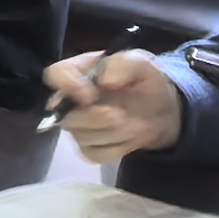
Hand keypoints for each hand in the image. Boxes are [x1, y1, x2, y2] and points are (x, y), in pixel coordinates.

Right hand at [44, 49, 182, 161]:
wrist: (162, 108)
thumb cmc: (145, 80)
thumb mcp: (141, 63)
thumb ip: (122, 64)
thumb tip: (104, 81)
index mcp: (78, 72)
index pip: (55, 75)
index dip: (68, 86)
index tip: (91, 96)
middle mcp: (71, 100)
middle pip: (68, 116)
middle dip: (101, 118)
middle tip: (125, 114)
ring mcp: (78, 127)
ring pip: (84, 138)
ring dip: (116, 133)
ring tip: (136, 123)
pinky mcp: (88, 148)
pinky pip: (95, 154)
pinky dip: (119, 148)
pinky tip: (131, 138)